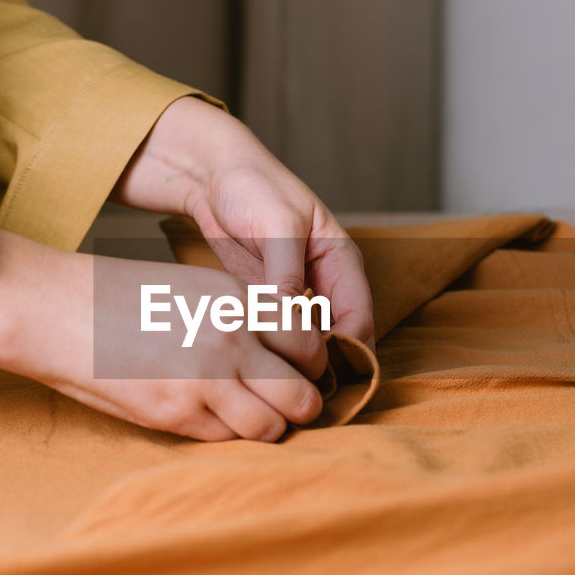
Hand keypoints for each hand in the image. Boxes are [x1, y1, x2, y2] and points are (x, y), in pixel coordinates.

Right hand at [23, 253, 322, 441]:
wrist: (56, 310)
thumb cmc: (119, 297)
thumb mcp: (192, 286)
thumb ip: (240, 315)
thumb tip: (281, 352)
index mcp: (237, 298)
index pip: (311, 341)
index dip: (310, 362)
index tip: (298, 370)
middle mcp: (232, 338)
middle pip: (305, 392)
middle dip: (300, 403)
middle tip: (284, 403)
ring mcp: (206, 379)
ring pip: (272, 426)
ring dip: (266, 426)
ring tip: (246, 414)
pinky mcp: (177, 413)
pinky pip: (226, 438)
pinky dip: (225, 434)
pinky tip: (205, 415)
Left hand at [111, 98, 375, 375]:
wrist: (214, 175)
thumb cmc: (253, 187)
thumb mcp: (277, 226)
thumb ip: (286, 274)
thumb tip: (293, 322)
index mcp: (342, 260)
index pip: (359, 319)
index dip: (349, 352)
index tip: (325, 380)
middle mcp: (326, 282)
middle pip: (340, 338)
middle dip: (326, 367)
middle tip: (301, 398)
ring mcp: (299, 294)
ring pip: (310, 342)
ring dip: (299, 366)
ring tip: (279, 391)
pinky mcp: (270, 301)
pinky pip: (280, 336)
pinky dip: (275, 354)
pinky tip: (259, 371)